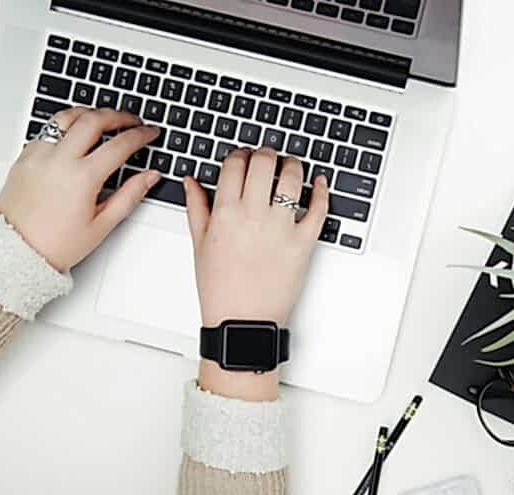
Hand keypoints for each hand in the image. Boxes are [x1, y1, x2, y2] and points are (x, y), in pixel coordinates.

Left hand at [0, 107, 161, 271]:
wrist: (16, 250)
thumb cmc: (56, 243)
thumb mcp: (102, 224)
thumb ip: (130, 195)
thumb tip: (150, 177)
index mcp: (82, 178)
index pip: (120, 145)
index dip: (141, 135)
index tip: (150, 133)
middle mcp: (58, 160)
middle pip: (94, 120)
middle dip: (119, 115)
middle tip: (132, 120)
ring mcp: (38, 155)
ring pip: (67, 117)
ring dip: (90, 113)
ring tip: (104, 119)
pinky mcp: (25, 156)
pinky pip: (48, 129)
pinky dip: (66, 125)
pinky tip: (75, 134)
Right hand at [184, 147, 329, 399]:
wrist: (242, 321)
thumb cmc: (220, 289)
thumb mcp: (199, 245)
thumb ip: (196, 207)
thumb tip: (192, 181)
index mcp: (225, 213)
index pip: (235, 164)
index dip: (241, 154)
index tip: (244, 157)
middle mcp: (253, 216)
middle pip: (264, 162)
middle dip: (266, 153)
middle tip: (268, 157)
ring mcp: (281, 228)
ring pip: (292, 179)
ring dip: (293, 165)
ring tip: (291, 166)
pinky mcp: (303, 243)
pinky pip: (318, 209)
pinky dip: (322, 191)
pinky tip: (319, 183)